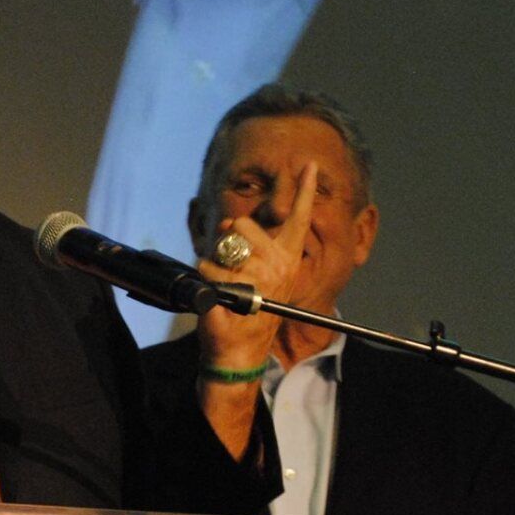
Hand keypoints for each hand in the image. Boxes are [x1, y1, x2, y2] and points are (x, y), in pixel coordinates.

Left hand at [195, 157, 318, 371]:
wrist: (240, 350)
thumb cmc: (247, 310)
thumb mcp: (256, 273)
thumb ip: (248, 243)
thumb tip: (231, 219)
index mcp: (288, 258)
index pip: (300, 218)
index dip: (306, 191)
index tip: (310, 165)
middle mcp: (279, 265)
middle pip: (243, 224)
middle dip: (229, 238)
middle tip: (233, 265)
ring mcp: (259, 278)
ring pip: (223, 244)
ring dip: (215, 260)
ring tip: (226, 283)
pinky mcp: (235, 290)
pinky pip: (207, 266)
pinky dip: (204, 275)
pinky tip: (216, 293)